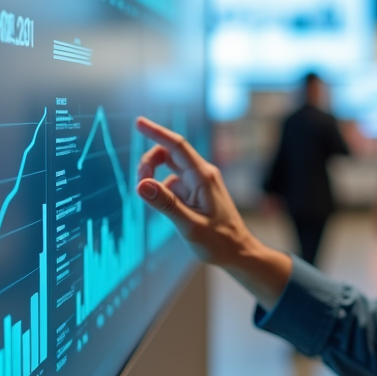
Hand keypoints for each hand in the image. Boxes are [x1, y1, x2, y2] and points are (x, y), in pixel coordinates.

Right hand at [135, 117, 291, 308]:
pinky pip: (172, 184)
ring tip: (149, 200)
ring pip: (169, 170)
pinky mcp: (195, 194)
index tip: (139, 123)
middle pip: (169, 154)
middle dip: (150, 162)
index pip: (177, 146)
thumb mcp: (189, 226)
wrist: (238, 253)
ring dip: (154, 179)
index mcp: (203, 177)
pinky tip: (164, 212)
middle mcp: (202, 175)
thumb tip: (141, 185)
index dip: (157, 132)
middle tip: (139, 183)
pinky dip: (161, 192)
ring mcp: (198, 184)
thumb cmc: (219, 241)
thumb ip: (165, 204)